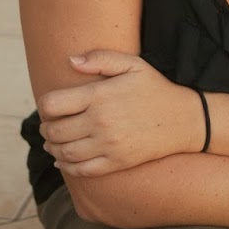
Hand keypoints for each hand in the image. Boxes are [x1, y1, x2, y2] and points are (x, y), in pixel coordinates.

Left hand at [38, 50, 201, 175]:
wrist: (185, 120)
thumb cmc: (155, 88)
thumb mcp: (132, 64)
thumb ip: (100, 58)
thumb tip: (70, 61)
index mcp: (99, 96)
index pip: (52, 105)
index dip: (43, 106)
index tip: (49, 107)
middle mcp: (101, 122)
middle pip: (54, 131)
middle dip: (45, 129)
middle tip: (47, 126)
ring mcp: (109, 145)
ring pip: (64, 152)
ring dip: (52, 148)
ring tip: (52, 143)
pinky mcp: (117, 162)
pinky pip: (82, 170)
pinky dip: (67, 166)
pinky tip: (63, 160)